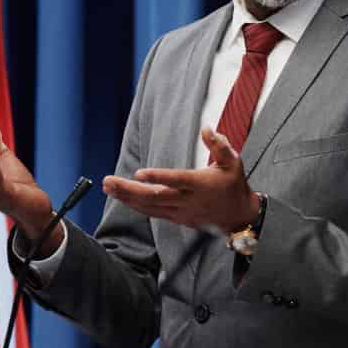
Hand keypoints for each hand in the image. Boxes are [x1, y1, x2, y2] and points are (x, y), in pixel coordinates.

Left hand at [101, 127, 260, 233]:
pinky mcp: (177, 218)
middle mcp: (188, 200)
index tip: (139, 173)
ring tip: (108, 187)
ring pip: (149, 207)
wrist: (239, 216)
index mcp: (201, 184)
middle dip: (129, 190)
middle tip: (108, 181)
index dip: (158, 177)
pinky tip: (122, 198)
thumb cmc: (234, 185)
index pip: (177, 180)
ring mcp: (181, 212)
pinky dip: (135, 206)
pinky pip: (152, 213)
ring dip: (126, 198)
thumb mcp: (233, 162)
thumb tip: (206, 129)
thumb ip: (219, 145)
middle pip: (155, 197)